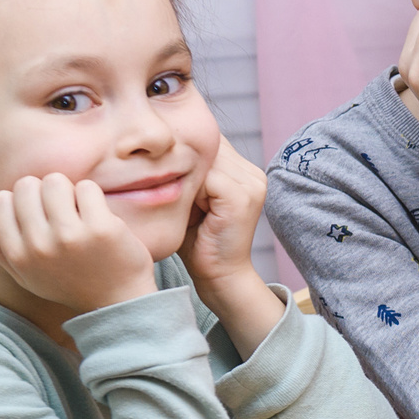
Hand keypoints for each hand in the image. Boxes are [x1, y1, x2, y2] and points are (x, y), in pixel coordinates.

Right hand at [0, 174, 158, 315]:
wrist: (116, 301)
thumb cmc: (70, 283)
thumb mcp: (27, 275)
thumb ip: (2, 247)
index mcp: (18, 256)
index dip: (20, 200)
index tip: (38, 212)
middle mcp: (39, 246)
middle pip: (26, 185)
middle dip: (43, 191)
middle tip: (60, 210)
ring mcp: (70, 236)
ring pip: (55, 181)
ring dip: (68, 190)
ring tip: (77, 210)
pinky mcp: (101, 228)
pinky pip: (86, 187)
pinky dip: (92, 196)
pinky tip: (96, 215)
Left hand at [180, 134, 264, 292]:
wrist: (218, 276)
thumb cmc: (198, 240)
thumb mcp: (193, 197)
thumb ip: (191, 170)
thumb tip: (165, 144)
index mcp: (244, 170)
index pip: (209, 142)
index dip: (187, 157)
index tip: (174, 180)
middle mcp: (253, 173)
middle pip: (207, 147)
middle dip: (186, 165)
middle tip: (177, 195)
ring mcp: (252, 183)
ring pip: (205, 160)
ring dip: (188, 179)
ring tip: (186, 205)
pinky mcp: (242, 196)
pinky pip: (207, 177)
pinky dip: (191, 192)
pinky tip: (191, 211)